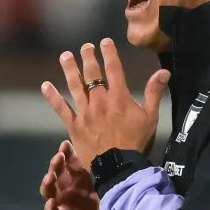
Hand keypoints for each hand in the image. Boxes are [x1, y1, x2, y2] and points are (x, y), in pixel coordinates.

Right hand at [40, 139, 119, 209]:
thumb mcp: (111, 188)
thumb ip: (104, 172)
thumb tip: (103, 147)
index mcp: (84, 182)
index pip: (70, 165)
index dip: (66, 155)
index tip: (64, 145)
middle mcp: (72, 194)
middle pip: (58, 177)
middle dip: (55, 167)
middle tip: (57, 159)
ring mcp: (67, 209)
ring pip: (51, 194)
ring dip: (48, 186)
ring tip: (50, 179)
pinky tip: (51, 204)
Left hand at [41, 38, 170, 167]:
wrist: (119, 167)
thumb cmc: (137, 142)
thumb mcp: (151, 117)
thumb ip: (154, 92)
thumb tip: (164, 71)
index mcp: (119, 97)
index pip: (113, 69)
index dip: (109, 53)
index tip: (104, 41)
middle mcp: (100, 100)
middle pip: (92, 74)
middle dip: (88, 57)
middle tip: (85, 46)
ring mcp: (85, 112)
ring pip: (75, 86)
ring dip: (69, 69)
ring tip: (65, 56)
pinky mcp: (74, 126)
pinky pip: (61, 109)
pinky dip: (53, 97)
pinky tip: (45, 86)